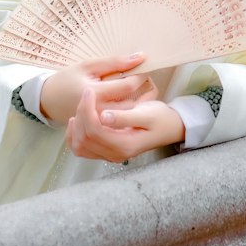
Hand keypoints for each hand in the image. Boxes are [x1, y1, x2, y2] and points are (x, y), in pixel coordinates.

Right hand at [39, 54, 155, 126]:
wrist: (50, 100)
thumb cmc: (69, 78)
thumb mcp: (89, 65)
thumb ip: (115, 62)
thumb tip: (140, 57)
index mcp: (95, 93)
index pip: (127, 86)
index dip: (140, 76)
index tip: (145, 67)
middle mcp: (98, 111)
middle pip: (132, 104)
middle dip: (145, 92)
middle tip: (150, 80)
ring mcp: (99, 123)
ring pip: (128, 116)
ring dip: (141, 103)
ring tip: (145, 91)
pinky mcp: (99, 130)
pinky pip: (120, 123)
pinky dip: (130, 113)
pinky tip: (133, 103)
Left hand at [67, 88, 185, 162]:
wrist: (170, 127)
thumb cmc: (160, 118)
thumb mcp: (146, 113)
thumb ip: (125, 117)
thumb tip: (103, 117)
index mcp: (124, 145)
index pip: (94, 130)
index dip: (87, 109)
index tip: (90, 90)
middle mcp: (115, 154)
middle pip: (84, 138)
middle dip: (82, 113)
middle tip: (87, 93)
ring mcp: (109, 155)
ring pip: (79, 146)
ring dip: (77, 125)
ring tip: (83, 105)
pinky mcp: (106, 151)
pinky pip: (82, 148)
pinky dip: (75, 135)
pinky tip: (78, 120)